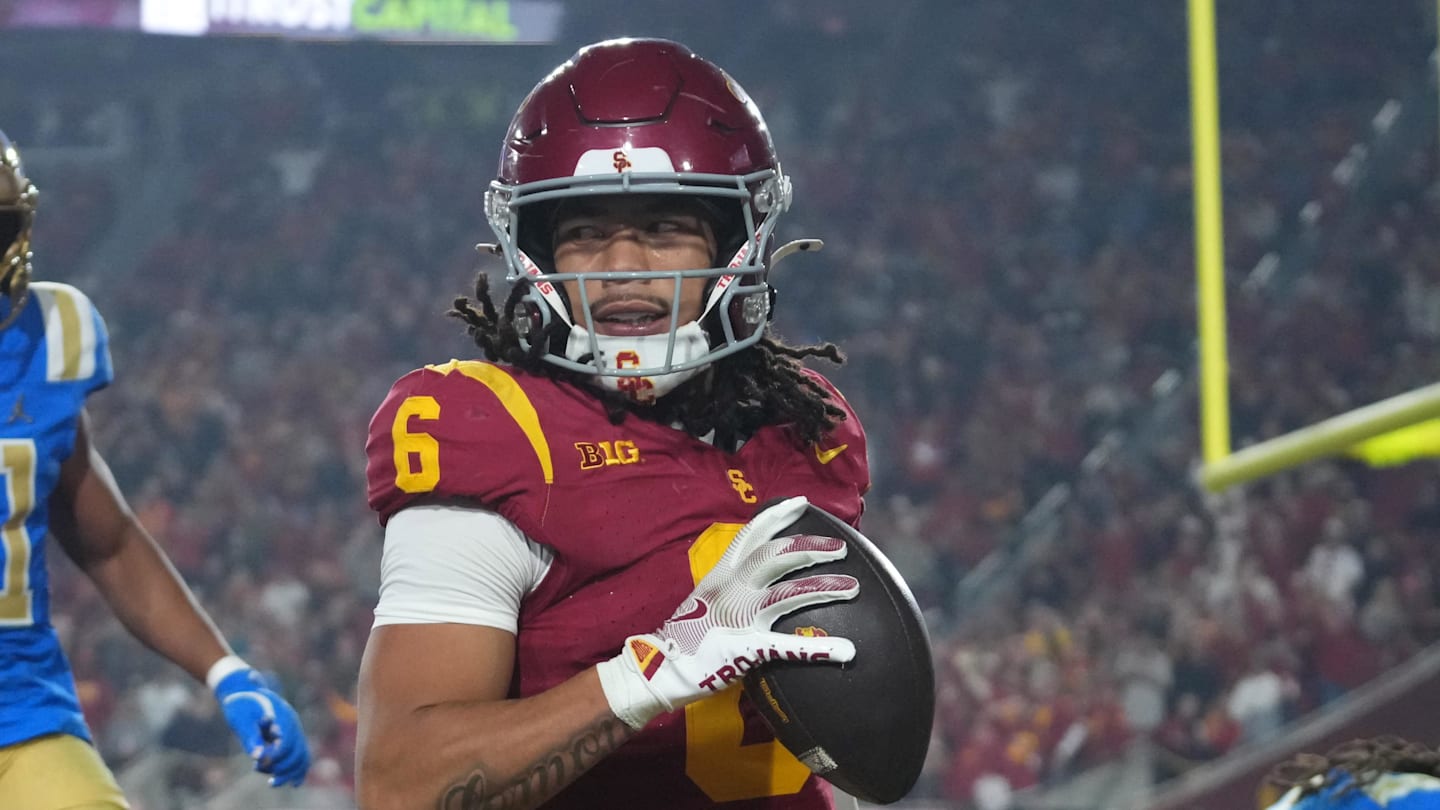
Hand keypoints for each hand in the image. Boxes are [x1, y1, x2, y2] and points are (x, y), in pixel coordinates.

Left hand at [214, 668, 311, 786]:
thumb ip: (250, 737)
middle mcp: (292, 724)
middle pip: (297, 751)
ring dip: (289, 771)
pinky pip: (301, 756)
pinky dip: (298, 770)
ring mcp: (293, 730)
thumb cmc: (241, 704)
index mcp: (283, 716)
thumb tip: (257, 756)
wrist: (244, 691)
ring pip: (301, 756)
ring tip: (272, 781)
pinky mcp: (290, 738)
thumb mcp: (241, 719)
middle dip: (282, 767)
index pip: (287, 742)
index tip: (258, 764)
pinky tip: (293, 783)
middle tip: (260, 770)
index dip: (275, 756)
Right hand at [597, 496, 858, 728]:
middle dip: (811, 548)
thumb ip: (729, 585)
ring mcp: (739, 617)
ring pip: (788, 594)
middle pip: (776, 557)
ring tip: (852, 587)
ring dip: (824, 587)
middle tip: (840, 548)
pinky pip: (788, 646)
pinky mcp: (746, 648)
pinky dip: (819, 648)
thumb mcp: (704, 598)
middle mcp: (731, 588)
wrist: (657, 667)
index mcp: (720, 575)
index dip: (776, 516)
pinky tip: (846, 650)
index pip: (751, 535)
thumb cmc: (683, 636)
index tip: (801, 501)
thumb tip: (756, 578)